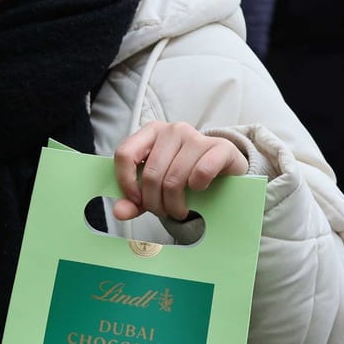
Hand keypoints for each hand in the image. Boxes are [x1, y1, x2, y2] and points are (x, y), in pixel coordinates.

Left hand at [111, 122, 247, 222]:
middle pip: (151, 173)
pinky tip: (199, 190)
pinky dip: (198, 188)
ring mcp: (197, 136)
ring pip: (174, 178)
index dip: (126, 183)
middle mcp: (173, 130)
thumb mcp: (156, 188)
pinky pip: (201, 172)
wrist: (224, 172)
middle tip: (163, 213)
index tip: (137, 201)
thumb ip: (135, 200)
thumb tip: (119, 211)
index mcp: (151, 133)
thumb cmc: (185, 176)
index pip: (125, 154)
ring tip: (179, 210)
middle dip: (154, 202)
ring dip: (175, 204)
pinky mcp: (220, 147)